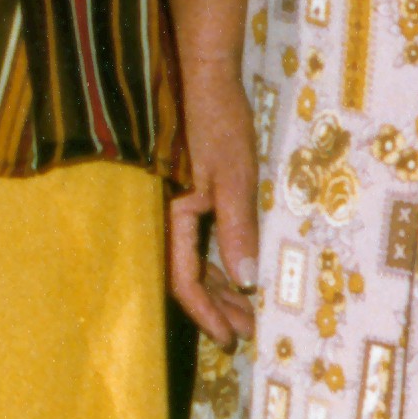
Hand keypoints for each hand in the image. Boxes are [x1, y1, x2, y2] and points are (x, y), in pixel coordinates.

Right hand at [168, 78, 263, 343]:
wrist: (206, 79)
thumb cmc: (219, 124)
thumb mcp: (235, 177)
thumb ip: (237, 228)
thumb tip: (245, 281)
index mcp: (173, 217)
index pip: (184, 280)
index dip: (207, 314)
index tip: (230, 339)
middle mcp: (168, 219)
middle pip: (187, 278)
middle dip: (218, 309)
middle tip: (247, 333)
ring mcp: (179, 209)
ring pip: (194, 262)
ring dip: (220, 290)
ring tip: (249, 313)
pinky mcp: (191, 198)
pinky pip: (200, 243)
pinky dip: (219, 264)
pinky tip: (238, 276)